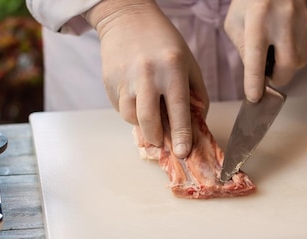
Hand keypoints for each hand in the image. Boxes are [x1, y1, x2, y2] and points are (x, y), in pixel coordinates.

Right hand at [85, 0, 208, 157]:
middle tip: (161, 141)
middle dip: (157, 138)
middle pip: (150, 121)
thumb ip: (196, 94)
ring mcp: (126, 78)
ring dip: (141, 124)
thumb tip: (195, 125)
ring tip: (148, 113)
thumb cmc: (165, 42)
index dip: (181, 135)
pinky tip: (136, 98)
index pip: (179, 110)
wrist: (128, 17)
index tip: (183, 153)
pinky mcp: (110, 81)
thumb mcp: (188, 63)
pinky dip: (130, 111)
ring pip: (131, 117)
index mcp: (172, 69)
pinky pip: (120, 108)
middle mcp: (148, 74)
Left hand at [224, 0, 306, 101]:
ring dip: (286, 64)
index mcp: (258, 21)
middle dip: (276, 78)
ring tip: (275, 49)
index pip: (256, 62)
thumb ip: (243, 49)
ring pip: (299, 62)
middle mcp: (283, 22)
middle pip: (286, 68)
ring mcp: (303, 22)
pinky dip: (294, 50)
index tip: (254, 98)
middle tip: (266, 74)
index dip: (255, 84)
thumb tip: (256, 73)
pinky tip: (286, 36)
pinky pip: (305, 49)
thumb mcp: (236, 21)